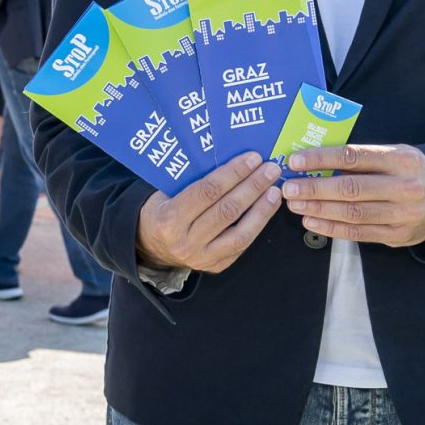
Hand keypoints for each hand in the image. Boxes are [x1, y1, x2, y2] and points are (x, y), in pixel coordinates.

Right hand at [135, 152, 281, 275]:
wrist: (150, 245)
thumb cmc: (161, 210)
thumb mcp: (165, 193)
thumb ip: (192, 181)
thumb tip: (231, 162)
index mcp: (169, 219)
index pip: (207, 192)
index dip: (233, 174)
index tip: (252, 158)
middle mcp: (185, 242)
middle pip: (227, 211)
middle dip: (253, 187)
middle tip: (270, 170)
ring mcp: (201, 258)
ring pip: (240, 233)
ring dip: (262, 209)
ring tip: (275, 191)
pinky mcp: (215, 266)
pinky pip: (241, 246)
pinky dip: (257, 225)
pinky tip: (266, 209)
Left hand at [280, 144, 424, 245]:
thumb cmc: (409, 171)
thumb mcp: (393, 155)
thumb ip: (360, 158)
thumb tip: (313, 161)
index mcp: (401, 160)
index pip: (352, 157)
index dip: (320, 159)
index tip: (295, 161)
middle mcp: (405, 187)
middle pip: (351, 189)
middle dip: (314, 188)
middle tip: (289, 188)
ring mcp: (404, 214)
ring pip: (353, 213)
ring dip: (318, 209)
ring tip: (295, 205)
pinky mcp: (399, 235)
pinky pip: (359, 233)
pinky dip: (331, 228)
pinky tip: (312, 221)